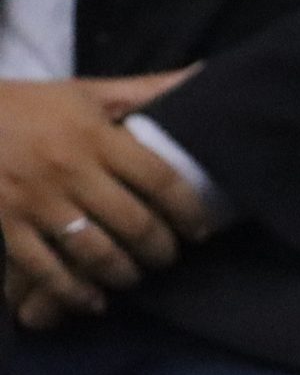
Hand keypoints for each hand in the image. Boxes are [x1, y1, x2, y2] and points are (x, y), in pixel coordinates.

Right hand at [0, 74, 213, 328]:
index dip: (188, 210)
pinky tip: (94, 300)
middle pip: (133, 222)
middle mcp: (69, 170)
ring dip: (125, 272)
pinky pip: (44, 268)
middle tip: (170, 258)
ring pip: (95, 250)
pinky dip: (73, 291)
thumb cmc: (30, 105)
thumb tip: (204, 73)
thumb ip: (145, 90)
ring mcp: (35, 200)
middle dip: (160, 249)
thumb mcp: (87, 91)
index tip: (201, 230)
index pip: (159, 179)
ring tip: (136, 276)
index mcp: (96, 136)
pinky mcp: (6, 223)